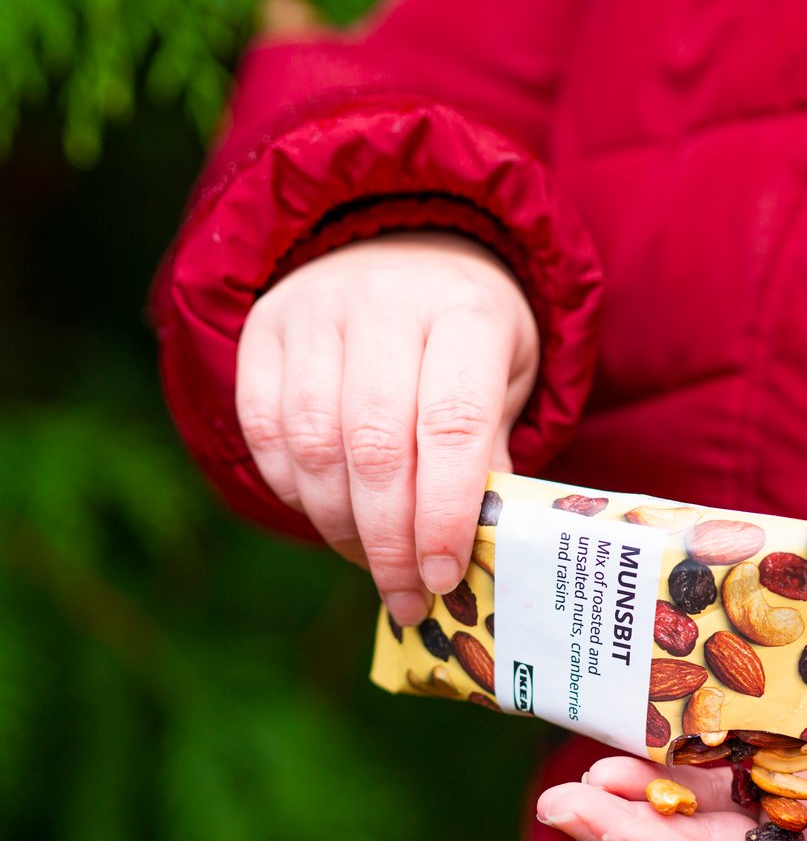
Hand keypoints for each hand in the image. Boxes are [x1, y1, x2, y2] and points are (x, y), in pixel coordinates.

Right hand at [235, 232, 538, 624]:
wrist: (406, 244)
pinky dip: (293, 490)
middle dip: (389, 539)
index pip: (451, 425)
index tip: (442, 576)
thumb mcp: (509, 378)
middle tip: (406, 596)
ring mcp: (315, 311)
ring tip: (372, 563)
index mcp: (466, 313)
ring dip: (339, 524)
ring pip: (313, 445)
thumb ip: (491, 454)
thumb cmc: (470, 334)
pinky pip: (264, 430)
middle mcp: (385, 302)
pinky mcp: (264, 328)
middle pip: (375, 445)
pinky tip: (328, 517)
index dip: (444, 512)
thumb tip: (476, 549)